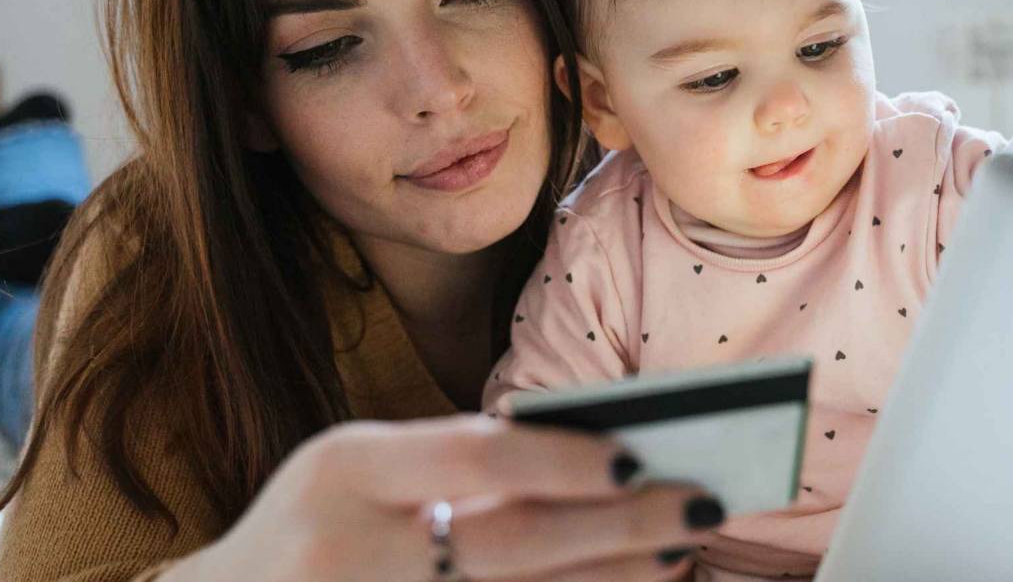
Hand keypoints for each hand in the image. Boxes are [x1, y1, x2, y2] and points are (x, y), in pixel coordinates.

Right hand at [163, 416, 719, 580]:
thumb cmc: (312, 526)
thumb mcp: (357, 468)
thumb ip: (451, 460)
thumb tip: (595, 454)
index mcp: (345, 467)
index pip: (477, 456)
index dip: (566, 459)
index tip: (641, 457)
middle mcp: (351, 546)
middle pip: (512, 541)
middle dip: (620, 526)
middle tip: (700, 504)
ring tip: (677, 558)